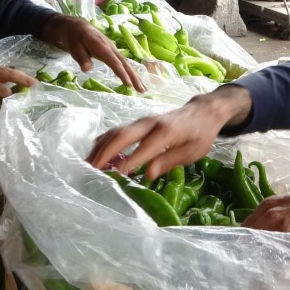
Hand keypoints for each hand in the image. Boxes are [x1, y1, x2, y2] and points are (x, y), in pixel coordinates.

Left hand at [39, 14, 144, 91]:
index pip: (114, 62)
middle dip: (134, 77)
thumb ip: (81, 58)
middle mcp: (111, 48)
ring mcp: (113, 49)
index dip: (122, 73)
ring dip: (135, 76)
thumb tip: (86, 69)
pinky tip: (135, 80)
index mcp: (102, 47)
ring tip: (143, 89)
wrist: (78, 27)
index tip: (129, 84)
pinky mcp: (113, 52)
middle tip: (142, 90)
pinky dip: (130, 72)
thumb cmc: (75, 38)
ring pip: (126, 64)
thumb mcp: (74, 48)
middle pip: (125, 63)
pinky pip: (123, 63)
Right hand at [86, 86, 251, 179]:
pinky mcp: (138, 122)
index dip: (128, 162)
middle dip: (104, 153)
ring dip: (100, 147)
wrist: (202, 111)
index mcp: (166, 132)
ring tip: (87, 164)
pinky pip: (117, 130)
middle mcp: (150, 123)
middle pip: (121, 136)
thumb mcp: (193, 152)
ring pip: (115, 132)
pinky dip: (104, 140)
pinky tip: (94, 151)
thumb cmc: (199, 135)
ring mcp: (142, 121)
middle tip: (90, 170)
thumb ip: (169, 161)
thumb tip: (147, 175)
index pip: (143, 149)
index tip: (114, 177)